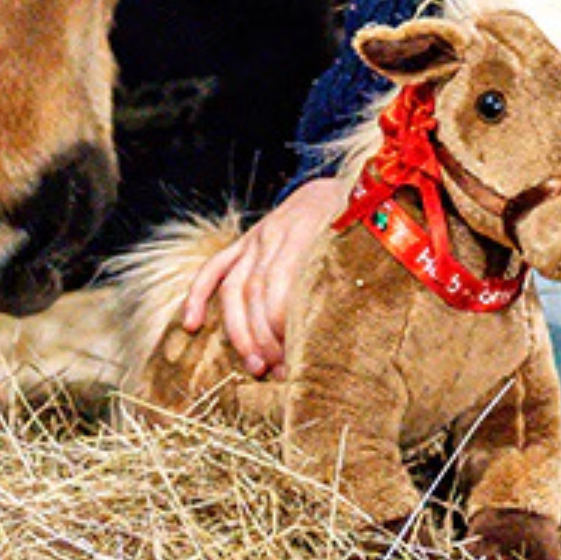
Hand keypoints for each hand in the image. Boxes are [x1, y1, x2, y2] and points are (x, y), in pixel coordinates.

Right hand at [180, 175, 350, 378]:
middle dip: (263, 337)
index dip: (280, 323)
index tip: (293, 356)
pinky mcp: (246, 242)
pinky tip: (192, 324)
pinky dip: (198, 296)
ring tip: (255, 366)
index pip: (281, 282)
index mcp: (309, 229)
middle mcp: (276, 232)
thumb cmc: (363, 226)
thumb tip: (359, 327)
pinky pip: (214, 269)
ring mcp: (257, 237)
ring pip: (234, 287)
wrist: (348, 188)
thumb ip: (359, 275)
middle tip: (277, 371)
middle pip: (256, 290)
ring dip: (240, 332)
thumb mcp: (368, 245)